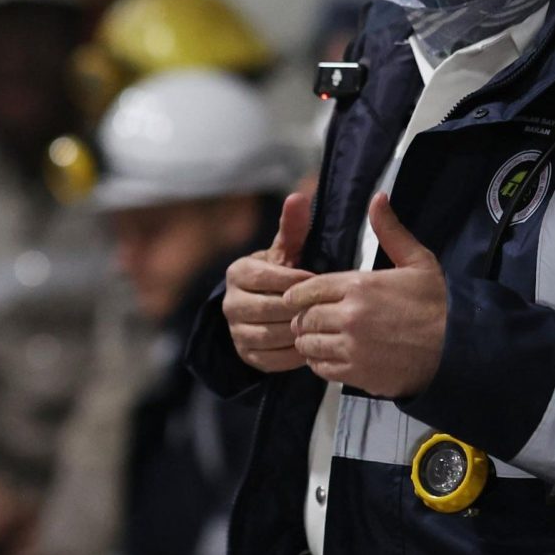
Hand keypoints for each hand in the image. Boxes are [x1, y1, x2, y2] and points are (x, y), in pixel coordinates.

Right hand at [223, 191, 313, 371]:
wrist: (264, 307)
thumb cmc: (281, 273)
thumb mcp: (287, 251)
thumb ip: (293, 227)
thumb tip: (299, 195)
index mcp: (238, 272)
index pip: (270, 278)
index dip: (298, 281)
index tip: (319, 282)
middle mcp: (229, 302)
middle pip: (270, 308)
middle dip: (299, 308)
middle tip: (324, 307)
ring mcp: (235, 331)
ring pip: (271, 334)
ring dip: (298, 331)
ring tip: (320, 325)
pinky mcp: (245, 355)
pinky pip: (272, 359)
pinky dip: (295, 354)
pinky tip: (312, 343)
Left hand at [286, 194, 448, 396]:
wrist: (458, 348)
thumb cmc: (438, 303)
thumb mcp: (418, 261)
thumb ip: (390, 231)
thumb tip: (378, 198)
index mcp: (359, 285)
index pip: (308, 288)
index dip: (299, 295)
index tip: (299, 300)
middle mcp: (350, 315)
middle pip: (304, 317)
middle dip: (303, 319)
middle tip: (309, 322)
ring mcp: (352, 346)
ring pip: (308, 344)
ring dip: (309, 342)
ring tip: (317, 340)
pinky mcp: (357, 373)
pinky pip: (321, 368)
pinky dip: (319, 364)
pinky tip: (329, 357)